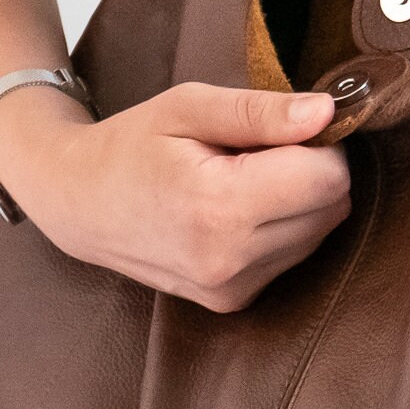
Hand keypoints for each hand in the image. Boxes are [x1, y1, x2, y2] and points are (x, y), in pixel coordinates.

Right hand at [0, 82, 350, 311]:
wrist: (78, 205)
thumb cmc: (131, 146)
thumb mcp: (189, 107)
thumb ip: (262, 111)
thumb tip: (328, 114)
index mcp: (218, 207)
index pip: (328, 176)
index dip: (319, 143)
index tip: (283, 129)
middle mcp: (229, 260)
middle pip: (331, 207)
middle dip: (311, 171)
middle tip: (256, 152)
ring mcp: (230, 289)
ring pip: (318, 233)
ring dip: (298, 202)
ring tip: (239, 180)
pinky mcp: (233, 301)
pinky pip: (293, 256)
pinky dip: (280, 229)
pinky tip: (235, 211)